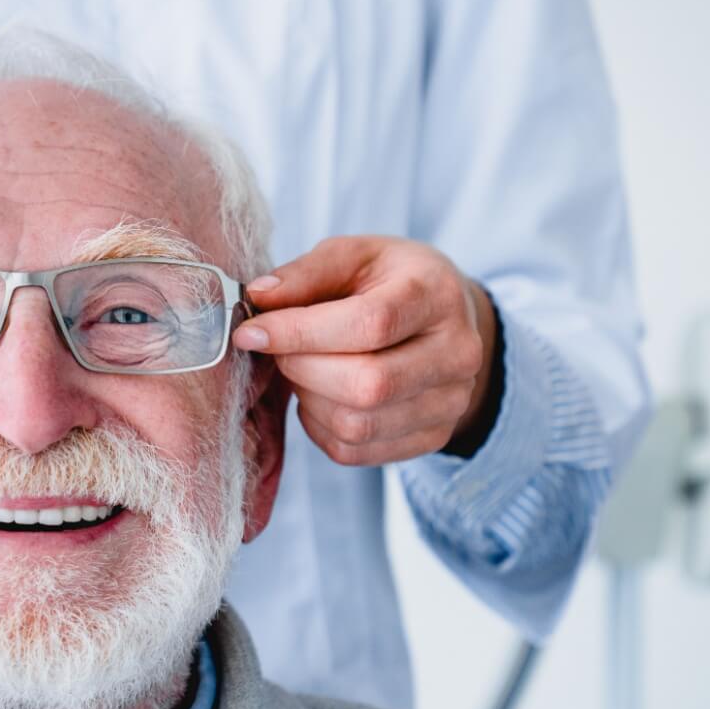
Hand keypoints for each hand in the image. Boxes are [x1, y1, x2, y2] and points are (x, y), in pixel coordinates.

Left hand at [231, 236, 498, 465]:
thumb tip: (259, 297)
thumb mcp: (354, 257)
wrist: (445, 321)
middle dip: (303, 369)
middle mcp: (457, 353)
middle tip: (280, 352)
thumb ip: (306, 274)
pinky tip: (321, 396)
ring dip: (309, 400)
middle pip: (368, 384)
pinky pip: (355, 450)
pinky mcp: (433, 437)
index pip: (370, 324)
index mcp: (437, 295)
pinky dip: (320, 427)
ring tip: (304, 371)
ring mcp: (451, 402)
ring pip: (357, 425)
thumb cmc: (390, 283)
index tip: (252, 332)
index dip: (301, 332)